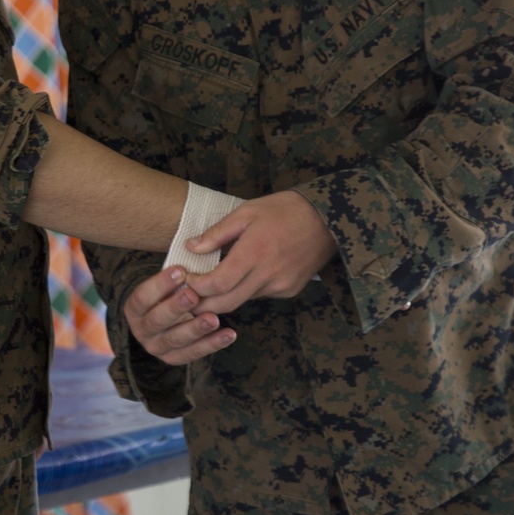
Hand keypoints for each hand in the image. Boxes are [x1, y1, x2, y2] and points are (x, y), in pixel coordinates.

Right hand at [124, 265, 237, 366]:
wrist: (165, 319)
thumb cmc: (168, 294)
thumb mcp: (166, 283)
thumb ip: (175, 276)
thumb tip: (196, 254)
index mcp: (134, 308)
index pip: (143, 297)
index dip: (160, 284)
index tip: (181, 270)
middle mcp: (141, 330)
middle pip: (157, 320)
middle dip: (176, 307)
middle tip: (194, 295)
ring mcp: (156, 347)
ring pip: (175, 339)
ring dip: (195, 329)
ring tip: (214, 319)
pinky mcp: (173, 358)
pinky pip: (193, 354)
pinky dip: (212, 344)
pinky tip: (229, 334)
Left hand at [186, 190, 337, 313]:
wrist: (328, 219)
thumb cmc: (285, 210)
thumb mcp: (247, 212)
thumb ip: (217, 233)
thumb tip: (191, 247)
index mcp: (254, 253)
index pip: (216, 284)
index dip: (195, 286)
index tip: (185, 279)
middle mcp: (267, 275)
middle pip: (226, 303)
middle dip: (201, 304)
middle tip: (186, 296)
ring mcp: (280, 286)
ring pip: (242, 300)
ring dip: (224, 296)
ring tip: (210, 283)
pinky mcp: (290, 290)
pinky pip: (260, 295)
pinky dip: (246, 290)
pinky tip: (244, 276)